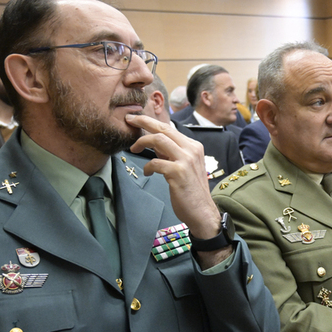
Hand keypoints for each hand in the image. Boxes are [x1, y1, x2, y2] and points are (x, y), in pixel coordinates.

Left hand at [126, 115, 230, 267]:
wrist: (202, 212)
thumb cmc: (191, 191)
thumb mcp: (185, 167)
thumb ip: (172, 154)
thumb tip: (155, 144)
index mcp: (194, 146)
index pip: (170, 128)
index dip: (152, 122)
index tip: (137, 119)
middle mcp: (191, 149)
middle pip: (163, 128)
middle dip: (144, 121)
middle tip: (129, 119)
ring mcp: (186, 160)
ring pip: (159, 140)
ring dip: (142, 142)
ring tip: (133, 149)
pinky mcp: (178, 172)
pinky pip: (155, 162)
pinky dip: (147, 166)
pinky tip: (147, 172)